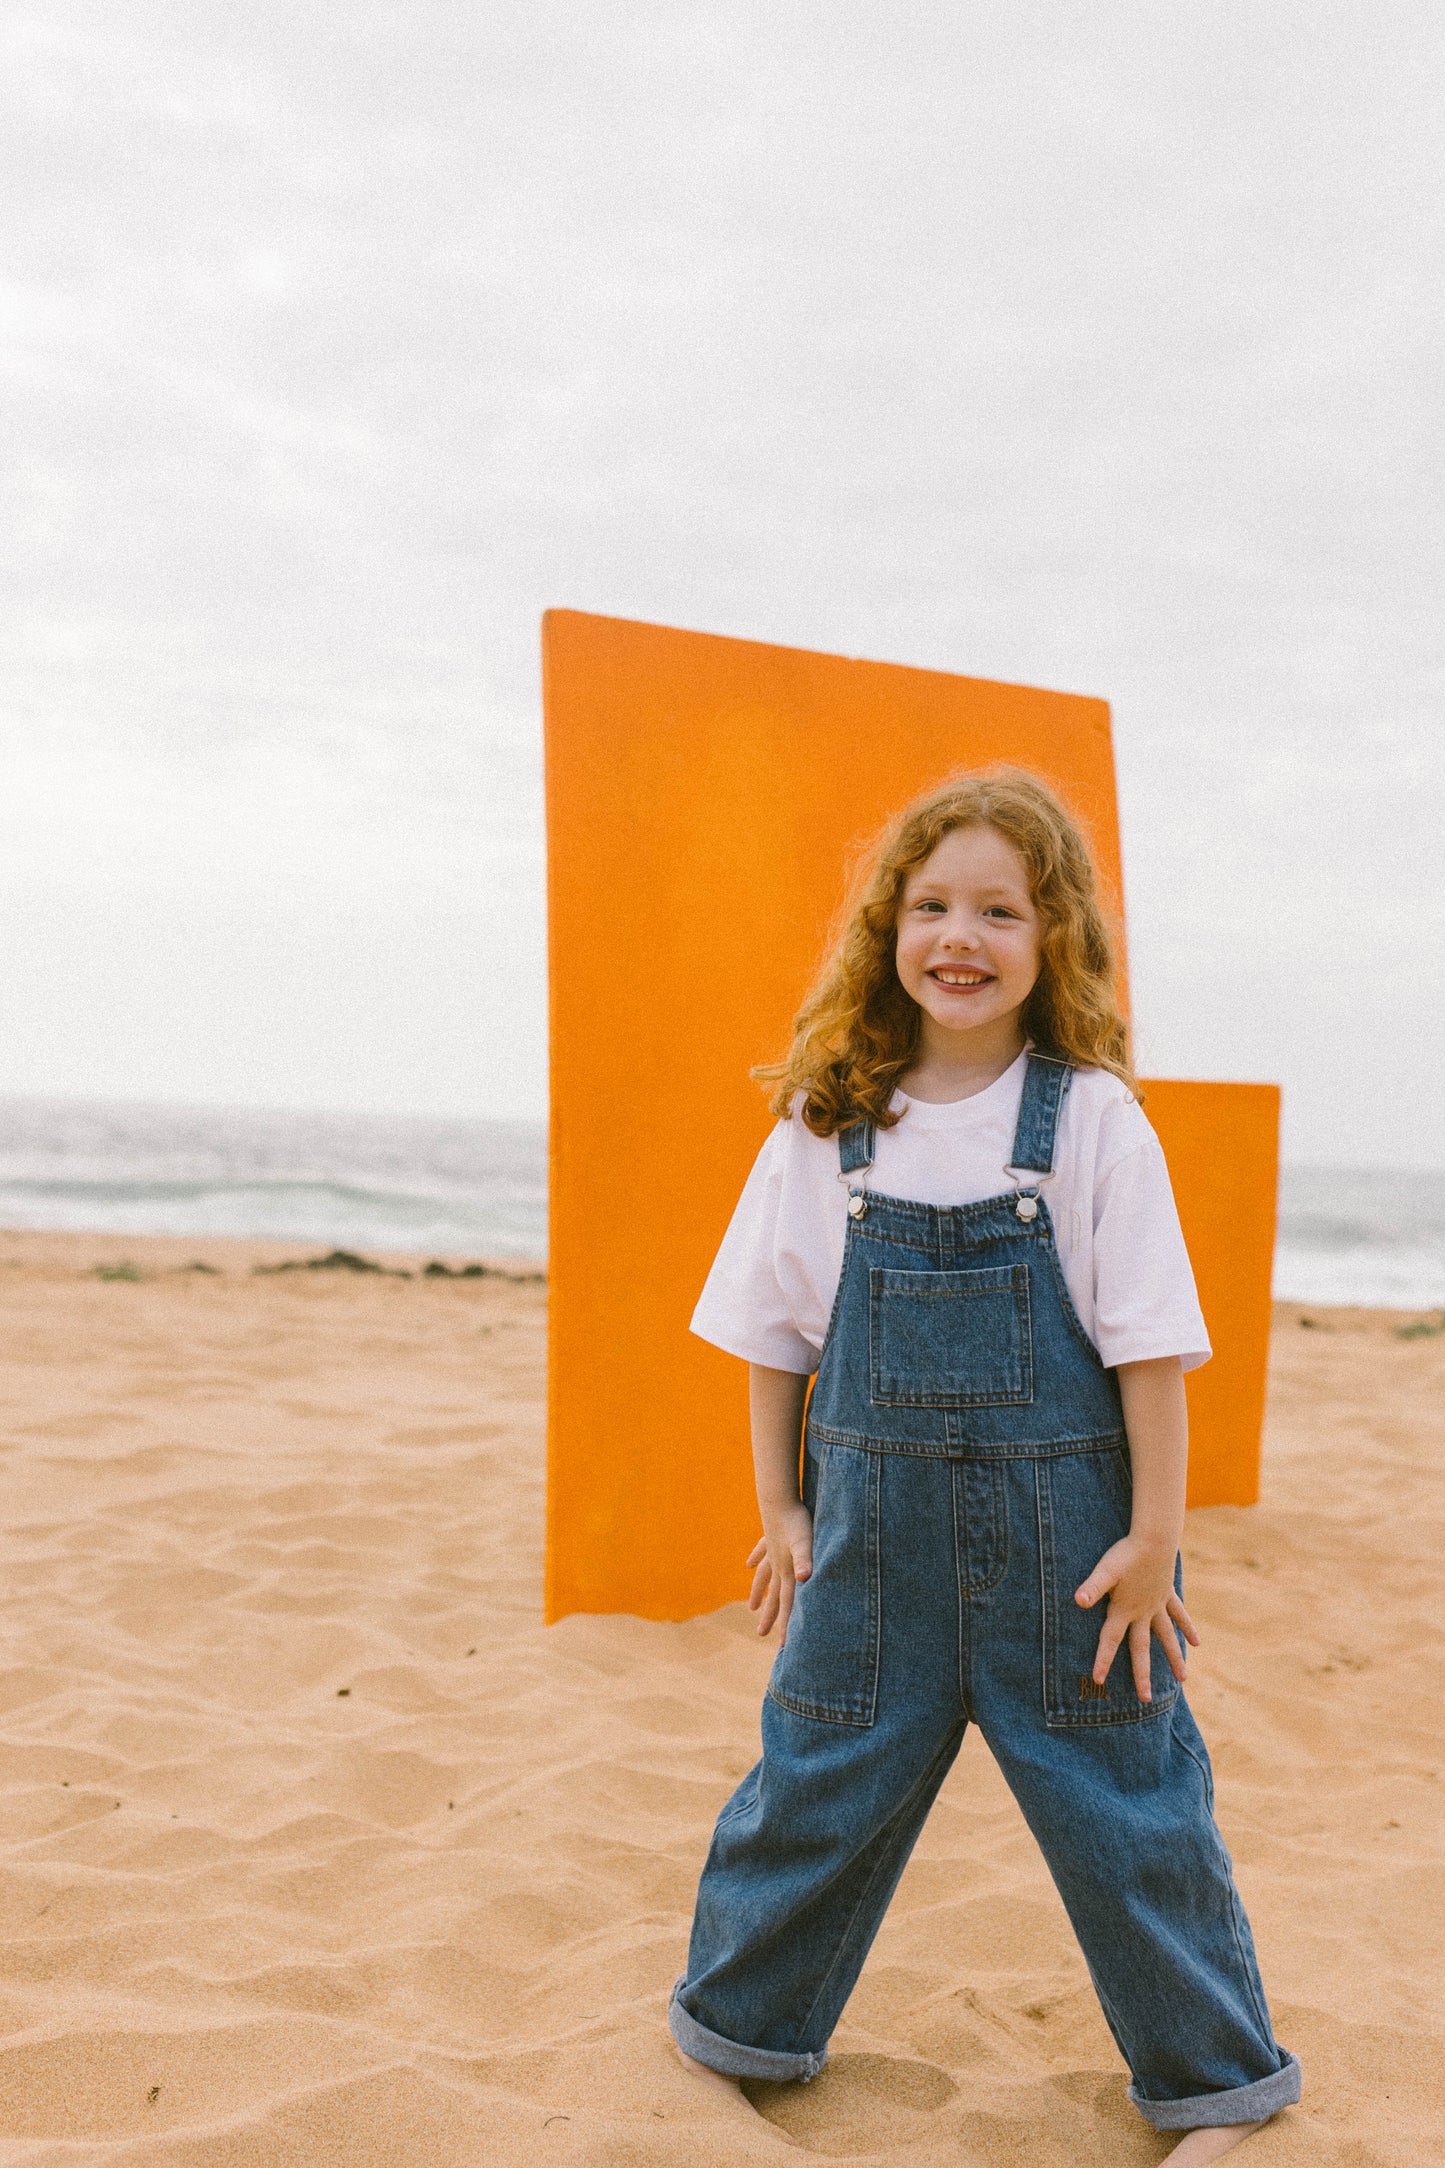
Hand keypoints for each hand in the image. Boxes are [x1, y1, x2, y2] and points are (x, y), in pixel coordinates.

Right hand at [745, 1502, 813, 1642]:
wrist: (779, 1498)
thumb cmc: (796, 1520)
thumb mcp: (804, 1542)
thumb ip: (804, 1560)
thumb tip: (805, 1579)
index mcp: (786, 1570)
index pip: (787, 1603)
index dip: (785, 1624)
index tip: (782, 1646)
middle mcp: (777, 1564)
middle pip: (774, 1595)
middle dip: (770, 1616)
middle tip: (761, 1635)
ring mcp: (772, 1550)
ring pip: (764, 1576)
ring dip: (759, 1592)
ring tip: (753, 1606)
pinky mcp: (771, 1536)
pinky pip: (762, 1553)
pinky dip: (756, 1559)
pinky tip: (750, 1563)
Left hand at [1075, 1534, 1199, 1701]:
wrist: (1155, 1539)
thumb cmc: (1127, 1554)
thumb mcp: (1105, 1570)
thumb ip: (1093, 1587)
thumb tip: (1078, 1601)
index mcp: (1124, 1610)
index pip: (1111, 1640)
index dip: (1103, 1659)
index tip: (1098, 1680)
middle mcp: (1142, 1612)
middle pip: (1141, 1648)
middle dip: (1142, 1674)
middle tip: (1145, 1699)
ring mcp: (1157, 1605)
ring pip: (1166, 1637)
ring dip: (1174, 1658)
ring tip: (1183, 1679)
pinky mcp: (1167, 1594)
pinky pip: (1179, 1614)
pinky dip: (1187, 1628)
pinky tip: (1197, 1643)